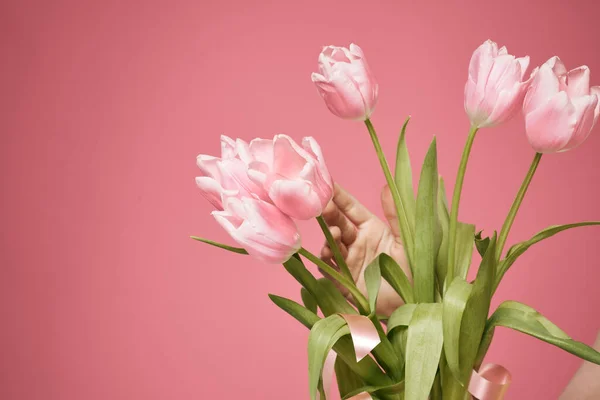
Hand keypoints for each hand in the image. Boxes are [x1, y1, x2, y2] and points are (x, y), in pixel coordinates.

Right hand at [320, 183, 409, 315]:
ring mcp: (349, 261)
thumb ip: (396, 214)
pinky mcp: (343, 281)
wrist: (414, 306)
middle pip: (338, 223)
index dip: (339, 196)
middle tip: (324, 205)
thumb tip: (388, 186)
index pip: (351, 208)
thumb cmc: (415, 272)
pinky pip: (329, 267)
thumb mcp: (408, 239)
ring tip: (334, 233)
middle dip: (329, 213)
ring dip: (329, 236)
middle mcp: (358, 243)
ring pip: (331, 243)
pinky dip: (326, 258)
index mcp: (373, 229)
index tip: (326, 183)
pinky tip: (329, 252)